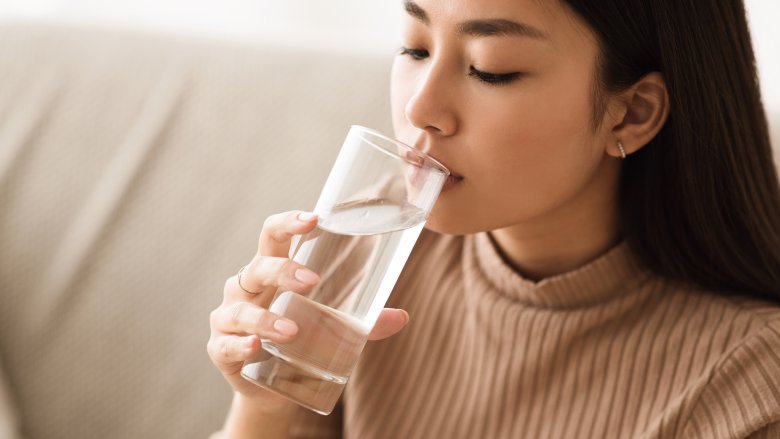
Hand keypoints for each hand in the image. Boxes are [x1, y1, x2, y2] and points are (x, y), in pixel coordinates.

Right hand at [207, 210, 410, 410]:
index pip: (273, 235)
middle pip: (258, 266)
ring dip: (266, 318)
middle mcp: (245, 288)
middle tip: (313, 281)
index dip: (289, 223)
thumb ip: (364, 323)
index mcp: (270, 270)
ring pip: (240, 310)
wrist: (272, 388)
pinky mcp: (220, 350)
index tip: (313, 219)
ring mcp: (228, 318)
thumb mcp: (333, 328)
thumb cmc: (301, 340)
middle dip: (283, 270)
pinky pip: (225, 345)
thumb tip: (402, 317)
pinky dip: (240, 345)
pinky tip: (254, 347)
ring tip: (292, 331)